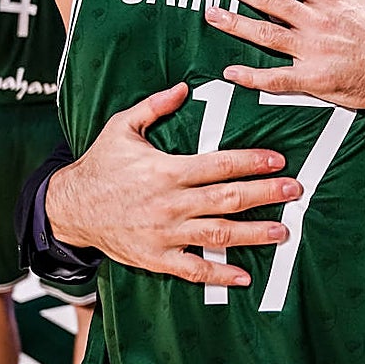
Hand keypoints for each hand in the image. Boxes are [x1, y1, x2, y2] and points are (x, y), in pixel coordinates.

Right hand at [46, 83, 302, 287]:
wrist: (69, 208)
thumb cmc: (99, 164)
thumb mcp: (121, 127)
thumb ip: (154, 106)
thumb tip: (184, 87)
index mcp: (166, 170)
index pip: (218, 165)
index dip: (251, 162)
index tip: (277, 160)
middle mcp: (169, 203)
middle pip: (227, 199)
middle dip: (264, 194)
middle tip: (294, 190)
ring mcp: (164, 234)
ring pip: (218, 235)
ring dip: (254, 233)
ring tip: (283, 230)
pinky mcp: (156, 258)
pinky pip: (193, 270)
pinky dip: (220, 275)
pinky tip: (245, 276)